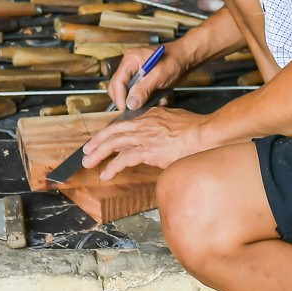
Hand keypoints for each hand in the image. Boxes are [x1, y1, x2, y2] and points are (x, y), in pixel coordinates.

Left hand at [79, 107, 208, 178]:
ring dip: (99, 154)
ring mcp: (144, 136)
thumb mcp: (175, 118)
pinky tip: (106, 174)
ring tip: (89, 163)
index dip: (110, 132)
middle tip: (87, 151)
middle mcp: (143, 124)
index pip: (124, 123)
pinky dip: (112, 167)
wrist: (205, 134)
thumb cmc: (196, 129)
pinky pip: (124, 159)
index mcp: (149, 115)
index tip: (103, 139)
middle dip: (97, 142)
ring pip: (114, 143)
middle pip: (113, 131)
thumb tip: (160, 132)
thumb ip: (163, 123)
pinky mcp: (148, 150)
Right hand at [107, 43, 184, 109]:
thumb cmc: (174, 59)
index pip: (117, 81)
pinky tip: (157, 99)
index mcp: (130, 59)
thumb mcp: (158, 75)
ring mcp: (135, 73)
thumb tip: (130, 104)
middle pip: (119, 87)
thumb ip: (143, 89)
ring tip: (152, 103)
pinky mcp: (142, 80)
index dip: (119, 97)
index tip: (124, 109)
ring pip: (128, 92)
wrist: (186, 58)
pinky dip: (146, 99)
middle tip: (135, 110)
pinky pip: (137, 93)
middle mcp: (130, 65)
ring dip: (139, 100)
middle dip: (127, 100)